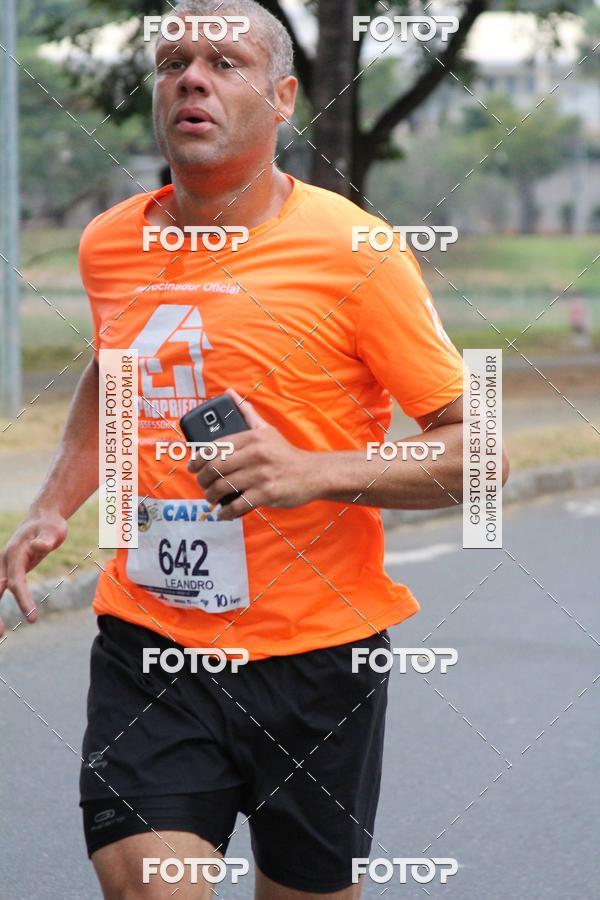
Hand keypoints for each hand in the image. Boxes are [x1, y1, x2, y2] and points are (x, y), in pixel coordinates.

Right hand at [0, 511, 67, 635]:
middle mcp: (4, 561)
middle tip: (0, 633)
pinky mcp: (8, 572)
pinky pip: (0, 590)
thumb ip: (46, 539)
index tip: (32, 617)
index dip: (22, 599)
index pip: (16, 580)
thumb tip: (41, 545)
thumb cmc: (50, 525)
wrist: (42, 518)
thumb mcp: (53, 530)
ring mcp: (4, 567)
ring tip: (0, 634)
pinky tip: (1, 625)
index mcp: (14, 553)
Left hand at [187, 389, 318, 519]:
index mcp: (252, 437)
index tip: (192, 467)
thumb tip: (230, 394)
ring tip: (210, 499)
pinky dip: (226, 511)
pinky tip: (223, 513)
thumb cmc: (286, 453)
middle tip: (203, 486)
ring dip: (211, 496)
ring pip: (223, 487)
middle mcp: (256, 453)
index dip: (198, 459)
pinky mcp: (266, 493)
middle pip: (215, 468)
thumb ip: (247, 413)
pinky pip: (238, 504)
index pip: (216, 447)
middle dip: (203, 480)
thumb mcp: (267, 430)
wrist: (313, 473)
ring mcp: (261, 474)